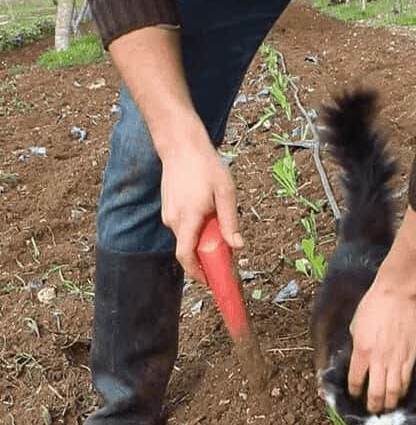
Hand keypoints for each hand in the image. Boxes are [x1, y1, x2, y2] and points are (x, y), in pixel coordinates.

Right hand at [161, 141, 242, 281]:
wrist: (180, 144)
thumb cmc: (205, 165)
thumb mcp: (225, 192)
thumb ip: (230, 221)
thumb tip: (237, 246)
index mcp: (187, 219)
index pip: (186, 256)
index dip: (197, 273)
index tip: (210, 281)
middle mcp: (173, 220)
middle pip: (188, 249)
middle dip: (205, 257)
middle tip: (225, 255)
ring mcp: (168, 214)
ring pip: (186, 237)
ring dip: (201, 240)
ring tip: (217, 226)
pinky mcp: (168, 208)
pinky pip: (183, 226)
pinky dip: (195, 228)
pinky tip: (207, 213)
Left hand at [348, 277, 415, 413]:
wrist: (398, 293)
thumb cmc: (374, 305)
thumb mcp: (356, 326)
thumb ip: (357, 346)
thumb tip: (358, 359)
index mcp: (361, 351)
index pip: (355, 380)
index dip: (354, 392)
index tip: (354, 395)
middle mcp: (379, 359)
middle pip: (376, 393)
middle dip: (373, 406)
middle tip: (372, 410)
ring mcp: (397, 359)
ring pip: (393, 391)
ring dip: (389, 403)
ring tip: (386, 407)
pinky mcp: (411, 355)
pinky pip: (406, 379)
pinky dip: (402, 390)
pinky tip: (399, 394)